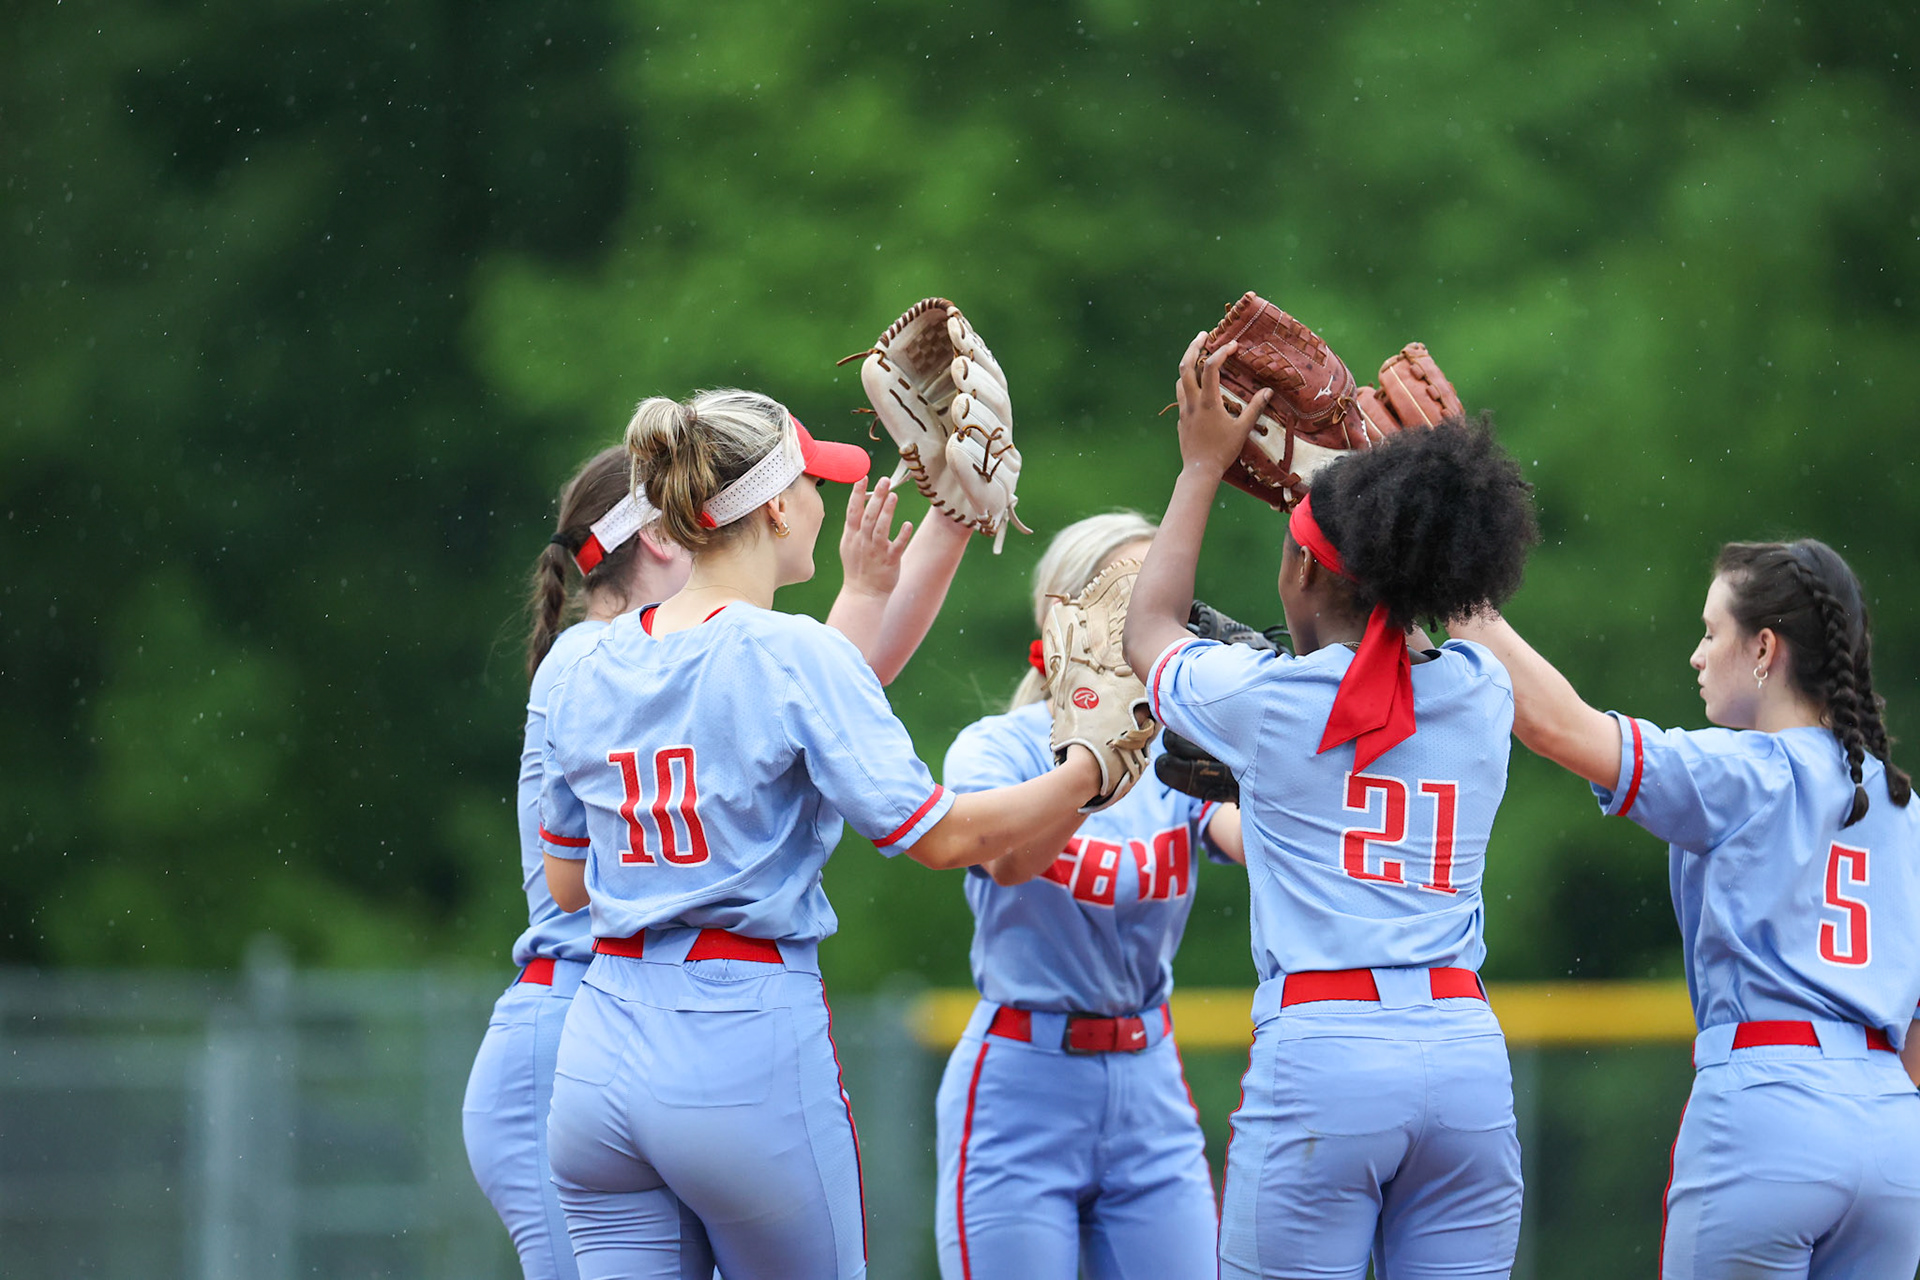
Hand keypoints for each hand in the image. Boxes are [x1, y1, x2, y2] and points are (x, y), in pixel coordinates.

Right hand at [837, 475, 910, 597]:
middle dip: (875, 496)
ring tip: (894, 495)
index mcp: (852, 536)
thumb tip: (857, 504)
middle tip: (884, 480)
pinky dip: (902, 535)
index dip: (857, 493)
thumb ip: (853, 526)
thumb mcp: (849, 545)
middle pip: (868, 516)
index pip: (853, 511)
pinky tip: (908, 524)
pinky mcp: (889, 561)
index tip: (864, 477)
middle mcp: (863, 542)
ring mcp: (876, 551)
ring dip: (887, 511)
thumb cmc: (857, 568)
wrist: (863, 594)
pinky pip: (896, 546)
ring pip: (881, 528)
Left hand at [1175, 331, 1270, 474]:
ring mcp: (1183, 410)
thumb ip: (1255, 408)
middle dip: (1193, 347)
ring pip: (1180, 380)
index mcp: (1208, 402)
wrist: (1200, 470)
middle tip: (1202, 335)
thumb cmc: (1223, 451)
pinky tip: (1197, 387)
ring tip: (1199, 357)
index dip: (1222, 352)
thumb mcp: (1242, 429)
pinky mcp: (1180, 418)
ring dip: (1188, 365)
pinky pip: (1181, 395)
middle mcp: (1192, 402)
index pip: (1211, 368)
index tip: (1233, 345)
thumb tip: (1268, 392)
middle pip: (1185, 366)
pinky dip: (1187, 384)